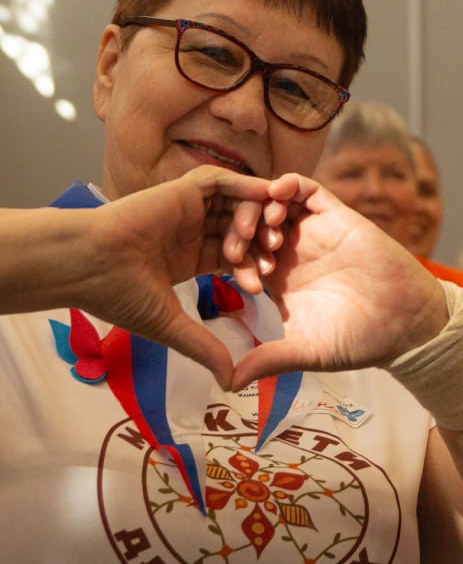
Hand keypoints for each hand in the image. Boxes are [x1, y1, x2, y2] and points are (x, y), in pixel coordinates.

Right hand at [80, 166, 284, 384]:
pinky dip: (245, 187)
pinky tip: (262, 198)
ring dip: (255, 218)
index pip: (235, 257)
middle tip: (273, 258)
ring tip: (266, 236)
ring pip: (236, 206)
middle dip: (261, 242)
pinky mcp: (183, 190)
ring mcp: (189, 209)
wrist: (88, 265)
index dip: (250, 268)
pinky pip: (223, 182)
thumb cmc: (119, 294)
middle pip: (241, 229)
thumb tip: (229, 381)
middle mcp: (192, 231)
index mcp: (190, 257)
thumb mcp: (170, 324)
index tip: (259, 286)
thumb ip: (203, 347)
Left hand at [230, 174, 448, 388]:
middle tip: (239, 246)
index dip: (229, 259)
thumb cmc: (358, 340)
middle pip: (251, 223)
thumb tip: (227, 384)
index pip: (240, 255)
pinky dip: (288, 184)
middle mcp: (294, 252)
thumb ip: (266, 360)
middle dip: (238, 229)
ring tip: (264, 229)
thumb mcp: (303, 351)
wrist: (404, 325)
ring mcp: (315, 232)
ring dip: (259, 206)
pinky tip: (276, 195)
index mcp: (280, 280)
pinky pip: (307, 189)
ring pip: (274, 202)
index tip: (233, 277)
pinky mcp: (337, 216)